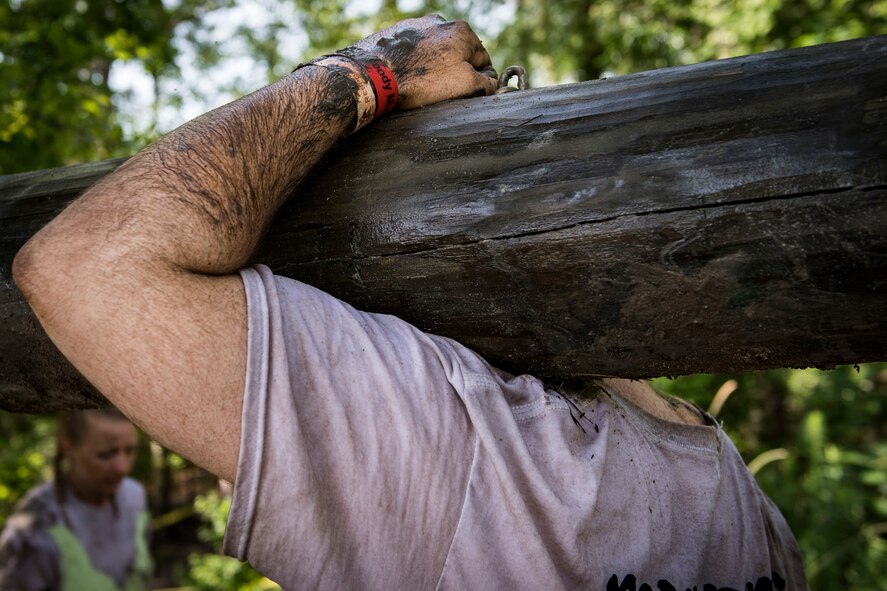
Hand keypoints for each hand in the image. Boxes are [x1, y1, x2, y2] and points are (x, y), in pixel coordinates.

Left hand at [347, 15, 498, 109]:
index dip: (479, 78)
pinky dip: (413, 62)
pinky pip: (413, 50)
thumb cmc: (422, 81)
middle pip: (457, 52)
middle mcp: (440, 22)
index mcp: (462, 31)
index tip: (470, 92)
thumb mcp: (464, 85)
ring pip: (435, 51)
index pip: (482, 59)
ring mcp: (416, 25)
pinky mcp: (396, 33)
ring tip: (422, 85)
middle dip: (454, 70)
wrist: (375, 75)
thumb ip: (485, 82)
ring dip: (434, 66)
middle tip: (443, 91)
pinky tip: (407, 76)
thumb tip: (492, 83)